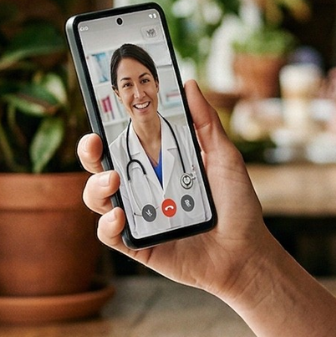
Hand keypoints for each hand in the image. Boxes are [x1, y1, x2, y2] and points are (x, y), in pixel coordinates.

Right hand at [77, 79, 282, 299]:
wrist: (246, 252)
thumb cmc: (237, 205)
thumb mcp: (224, 158)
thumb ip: (205, 123)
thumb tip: (188, 84)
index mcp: (158, 164)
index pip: (124, 141)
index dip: (106, 126)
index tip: (100, 110)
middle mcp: (142, 188)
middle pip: (101, 166)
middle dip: (89, 152)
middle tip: (94, 143)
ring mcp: (137, 216)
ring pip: (98, 198)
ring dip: (96, 186)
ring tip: (112, 180)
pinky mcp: (138, 245)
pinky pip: (110, 234)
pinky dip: (108, 224)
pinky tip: (119, 215)